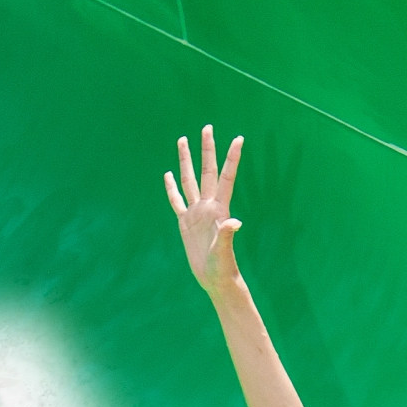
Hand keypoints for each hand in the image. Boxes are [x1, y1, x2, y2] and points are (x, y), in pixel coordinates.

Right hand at [166, 125, 243, 298]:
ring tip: (183, 139)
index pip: (225, 177)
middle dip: (207, 149)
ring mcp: (196, 213)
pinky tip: (168, 174)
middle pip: (206, 171)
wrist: (214, 278)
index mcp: (218, 209)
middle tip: (206, 128)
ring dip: (186, 161)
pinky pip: (176, 200)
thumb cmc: (222, 267)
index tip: (238, 138)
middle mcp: (207, 206)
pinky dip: (171, 187)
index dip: (232, 158)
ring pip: (189, 180)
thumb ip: (227, 236)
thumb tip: (234, 223)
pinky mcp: (185, 222)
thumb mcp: (223, 252)